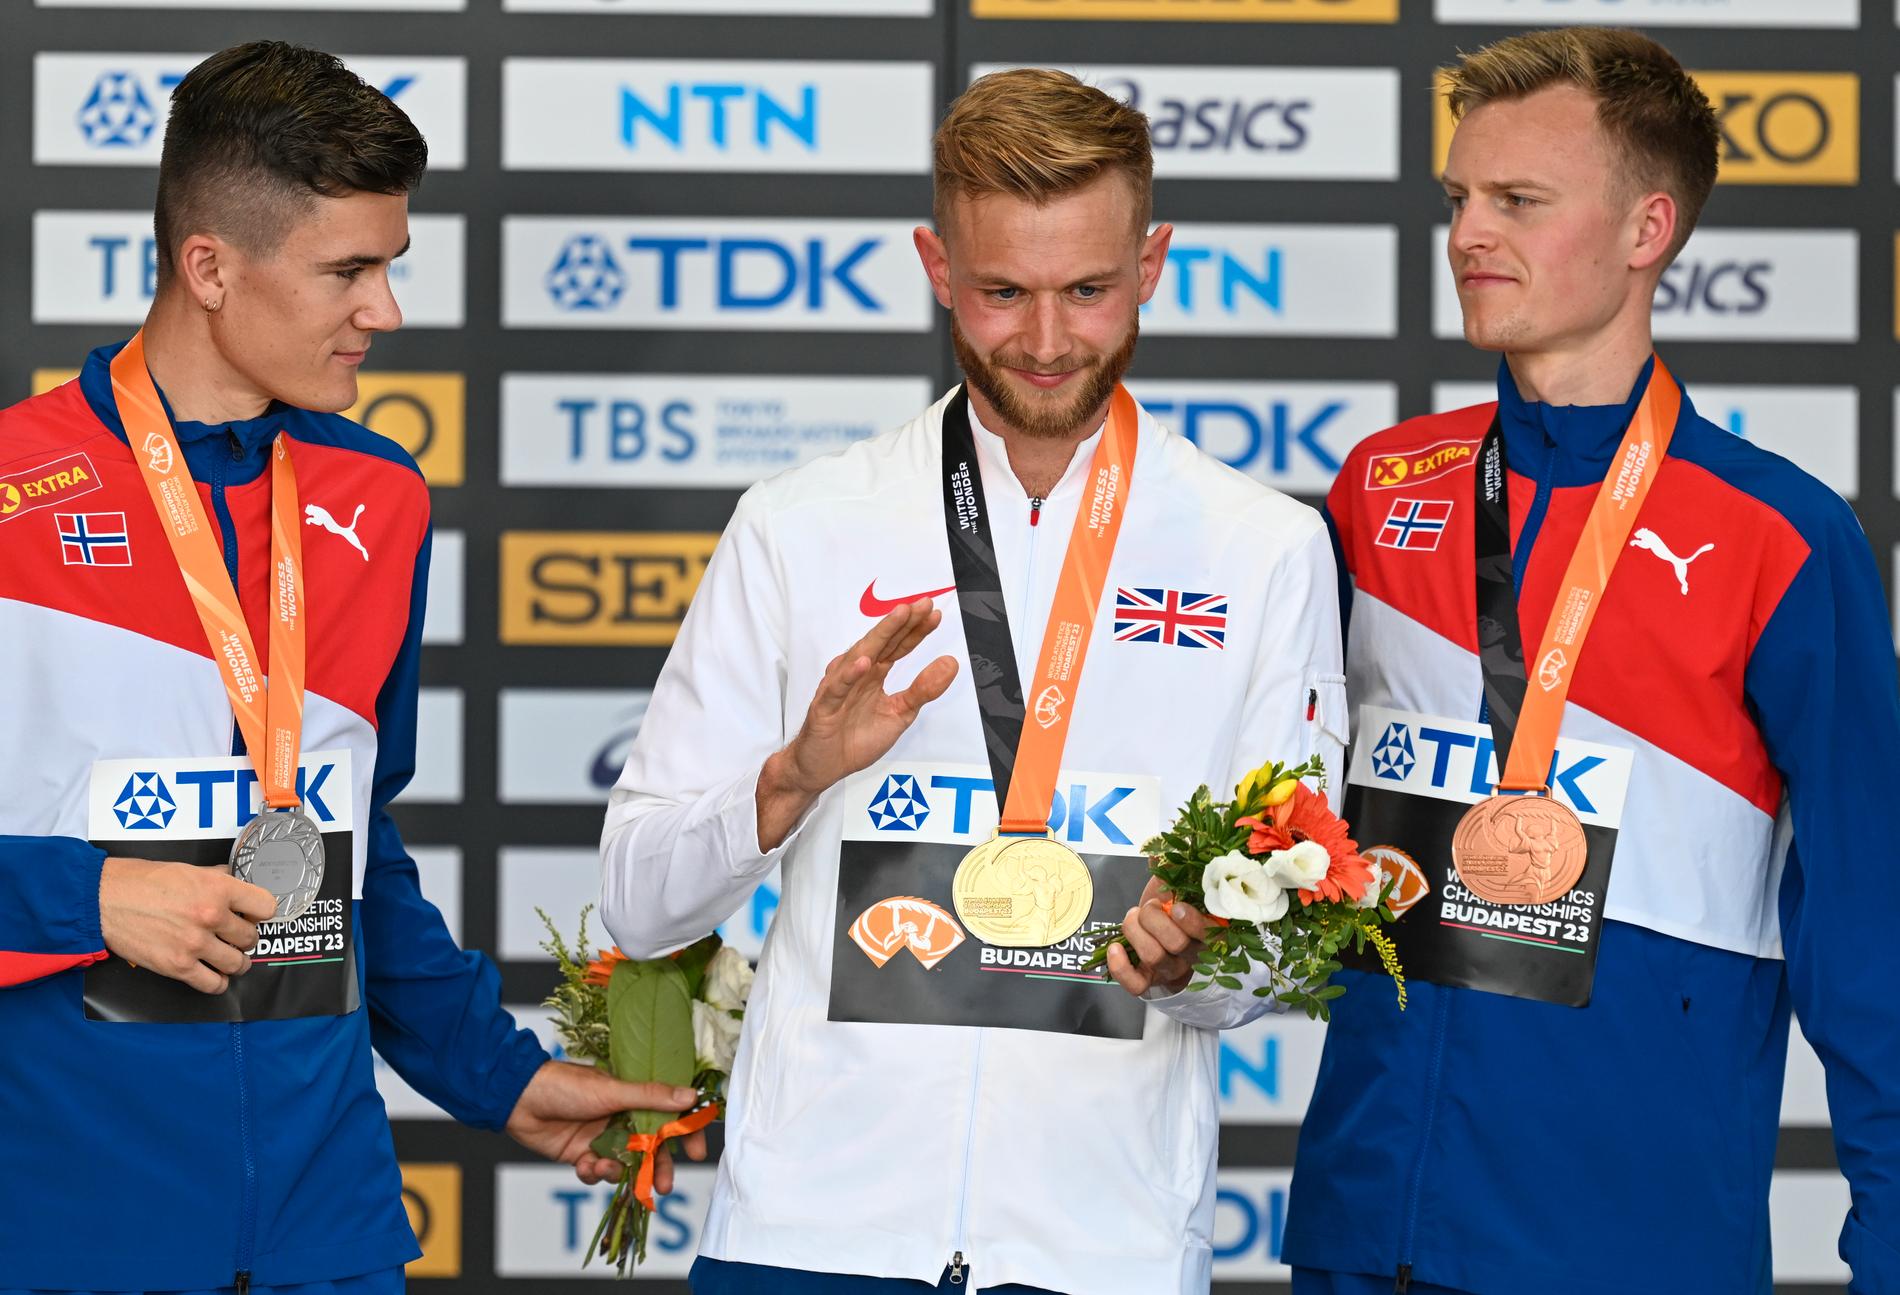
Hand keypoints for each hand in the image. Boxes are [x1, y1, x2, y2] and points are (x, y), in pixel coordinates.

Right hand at [98, 857, 277, 993]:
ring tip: (228, 958)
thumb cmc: (140, 881)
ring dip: (235, 962)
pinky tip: (214, 975)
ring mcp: (195, 944)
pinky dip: (218, 982)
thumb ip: (216, 878)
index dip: (261, 912)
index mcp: (217, 888)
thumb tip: (234, 880)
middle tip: (234, 936)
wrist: (104, 900)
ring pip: (238, 963)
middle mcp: (211, 916)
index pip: (266, 906)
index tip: (254, 915)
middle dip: (244, 937)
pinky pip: (214, 984)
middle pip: (251, 937)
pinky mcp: (178, 966)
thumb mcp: (187, 869)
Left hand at [505, 1060, 709, 1191]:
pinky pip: (596, 1173)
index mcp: (633, 1098)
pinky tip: (583, 1164)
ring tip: (604, 1167)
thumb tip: (690, 1096)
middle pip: (650, 1149)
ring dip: (618, 1172)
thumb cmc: (566, 1085)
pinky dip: (592, 1173)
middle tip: (663, 1187)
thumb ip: (651, 1097)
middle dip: (656, 1169)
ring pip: (623, 1165)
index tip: (698, 1152)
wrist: (519, 1099)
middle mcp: (621, 1119)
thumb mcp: (612, 1091)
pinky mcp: (581, 1154)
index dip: (686, 1134)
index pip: (669, 1116)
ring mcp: (601, 1138)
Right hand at [755, 599, 958, 849]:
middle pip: (882, 643)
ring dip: (879, 636)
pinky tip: (864, 663)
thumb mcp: (899, 715)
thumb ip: (923, 690)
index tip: (934, 613)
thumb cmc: (855, 739)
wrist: (822, 767)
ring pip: (860, 656)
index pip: (897, 646)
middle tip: (922, 604)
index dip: (916, 630)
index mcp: (874, 674)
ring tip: (899, 617)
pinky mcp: (824, 707)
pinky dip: (849, 675)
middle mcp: (856, 674)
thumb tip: (951, 664)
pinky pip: (837, 688)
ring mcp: (839, 687)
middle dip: (902, 622)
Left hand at [1106, 876, 1209, 997]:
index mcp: (1209, 930)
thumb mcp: (1179, 886)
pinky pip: (1136, 985)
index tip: (1175, 906)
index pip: (1209, 934)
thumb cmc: (1173, 907)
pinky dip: (1120, 966)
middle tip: (1149, 907)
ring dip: (1135, 930)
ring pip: (1154, 957)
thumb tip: (1158, 852)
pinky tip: (1115, 947)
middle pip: (1176, 944)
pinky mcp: (1149, 980)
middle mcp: (1193, 954)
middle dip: (1154, 918)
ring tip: (1133, 917)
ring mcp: (1171, 969)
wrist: (1161, 934)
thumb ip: (1175, 868)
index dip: (1192, 921)